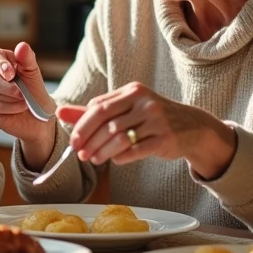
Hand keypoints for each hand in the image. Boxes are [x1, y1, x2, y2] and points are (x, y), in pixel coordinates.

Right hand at [0, 42, 55, 161]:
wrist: (42, 117)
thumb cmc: (36, 92)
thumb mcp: (34, 74)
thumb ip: (27, 59)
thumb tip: (21, 45)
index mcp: (1, 63)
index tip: (11, 73)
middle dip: (5, 86)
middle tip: (21, 93)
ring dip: (13, 99)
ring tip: (25, 101)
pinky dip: (12, 108)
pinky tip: (19, 108)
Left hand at [58, 82, 236, 178]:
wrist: (192, 127)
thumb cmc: (152, 118)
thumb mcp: (125, 109)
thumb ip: (93, 112)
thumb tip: (59, 112)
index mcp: (133, 91)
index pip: (98, 107)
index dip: (82, 125)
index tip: (74, 141)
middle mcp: (145, 102)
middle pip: (107, 122)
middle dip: (89, 140)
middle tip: (80, 154)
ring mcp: (157, 120)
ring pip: (119, 137)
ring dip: (102, 151)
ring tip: (94, 159)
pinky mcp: (165, 139)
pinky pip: (136, 150)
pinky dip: (121, 157)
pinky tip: (115, 161)